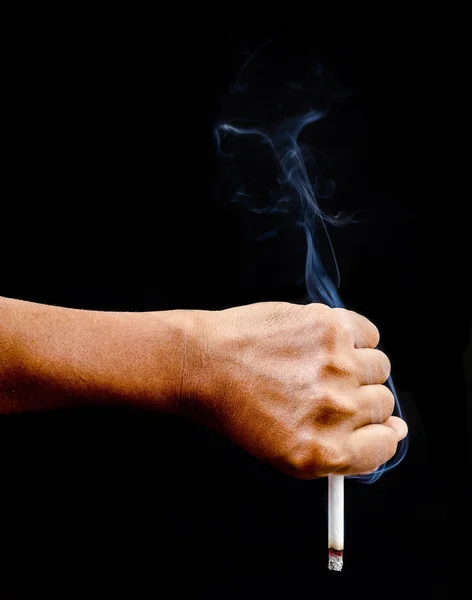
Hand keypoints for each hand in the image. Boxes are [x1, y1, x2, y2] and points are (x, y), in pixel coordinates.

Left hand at [183, 302, 407, 478]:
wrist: (205, 364)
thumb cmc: (241, 408)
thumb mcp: (287, 454)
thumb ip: (344, 453)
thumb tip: (395, 431)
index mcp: (326, 452)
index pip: (385, 446)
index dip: (377, 432)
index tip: (368, 423)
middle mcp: (337, 410)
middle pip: (383, 403)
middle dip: (359, 398)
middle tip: (323, 388)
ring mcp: (336, 366)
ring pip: (379, 366)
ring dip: (357, 366)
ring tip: (318, 363)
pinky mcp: (330, 328)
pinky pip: (368, 333)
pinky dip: (353, 336)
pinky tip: (323, 341)